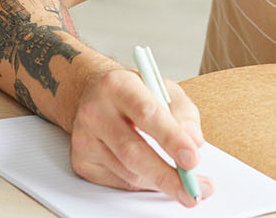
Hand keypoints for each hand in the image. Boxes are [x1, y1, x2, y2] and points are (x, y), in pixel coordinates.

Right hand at [68, 65, 214, 207]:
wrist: (94, 95)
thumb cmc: (134, 93)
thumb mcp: (164, 90)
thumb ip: (184, 113)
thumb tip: (194, 142)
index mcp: (118, 85)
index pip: (147, 114)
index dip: (171, 139)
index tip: (193, 159)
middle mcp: (95, 111)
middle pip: (133, 151)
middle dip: (167, 176)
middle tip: (193, 190)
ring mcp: (84, 138)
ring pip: (128, 172)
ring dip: (160, 183)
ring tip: (184, 185)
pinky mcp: (81, 161)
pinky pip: (119, 182)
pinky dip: (143, 183)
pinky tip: (154, 176)